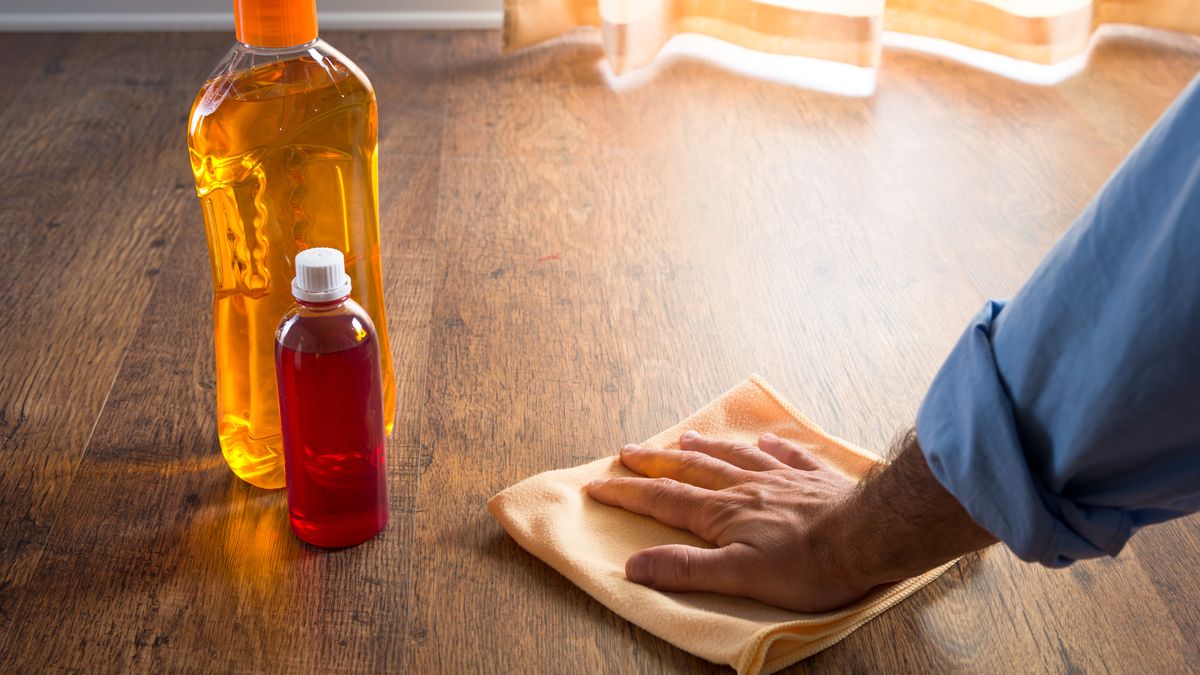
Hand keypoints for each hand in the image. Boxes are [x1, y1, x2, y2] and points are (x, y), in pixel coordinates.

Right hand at [586, 431, 874, 611]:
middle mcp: (746, 488)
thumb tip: (634, 565)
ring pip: (735, 458)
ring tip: (685, 438)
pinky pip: (790, 457)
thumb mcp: (739, 577)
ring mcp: (782, 479)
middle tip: (628, 450)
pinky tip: (768, 441)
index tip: (597, 486)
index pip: (664, 500)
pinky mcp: (816, 479)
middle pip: (692, 470)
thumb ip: (686, 569)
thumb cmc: (808, 565)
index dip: (628, 493)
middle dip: (656, 461)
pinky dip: (774, 448)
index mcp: (723, 514)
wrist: (870, 537)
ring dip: (706, 448)